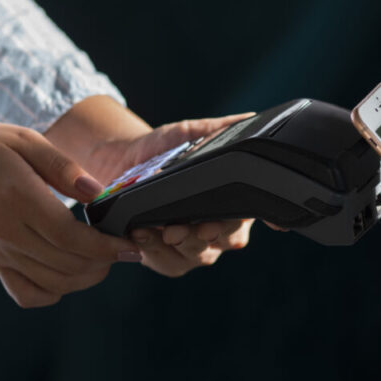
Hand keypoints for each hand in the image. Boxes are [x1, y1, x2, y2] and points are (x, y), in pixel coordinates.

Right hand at [0, 123, 141, 307]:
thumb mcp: (24, 141)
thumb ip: (63, 167)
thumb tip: (97, 192)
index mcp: (18, 199)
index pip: (69, 237)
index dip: (105, 247)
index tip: (130, 245)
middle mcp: (8, 233)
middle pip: (68, 264)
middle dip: (106, 262)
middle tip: (124, 248)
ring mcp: (0, 253)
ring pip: (54, 283)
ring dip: (87, 277)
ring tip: (105, 259)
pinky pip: (27, 294)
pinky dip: (54, 292)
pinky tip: (69, 273)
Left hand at [84, 113, 256, 276]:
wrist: (121, 163)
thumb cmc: (164, 149)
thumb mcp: (192, 133)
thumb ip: (221, 128)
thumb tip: (251, 117)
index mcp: (234, 202)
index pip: (252, 213)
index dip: (258, 218)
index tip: (245, 217)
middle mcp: (220, 229)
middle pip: (228, 240)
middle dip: (213, 233)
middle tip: (200, 227)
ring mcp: (196, 248)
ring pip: (199, 255)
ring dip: (184, 244)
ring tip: (167, 230)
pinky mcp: (167, 258)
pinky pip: (168, 263)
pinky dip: (156, 251)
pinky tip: (143, 234)